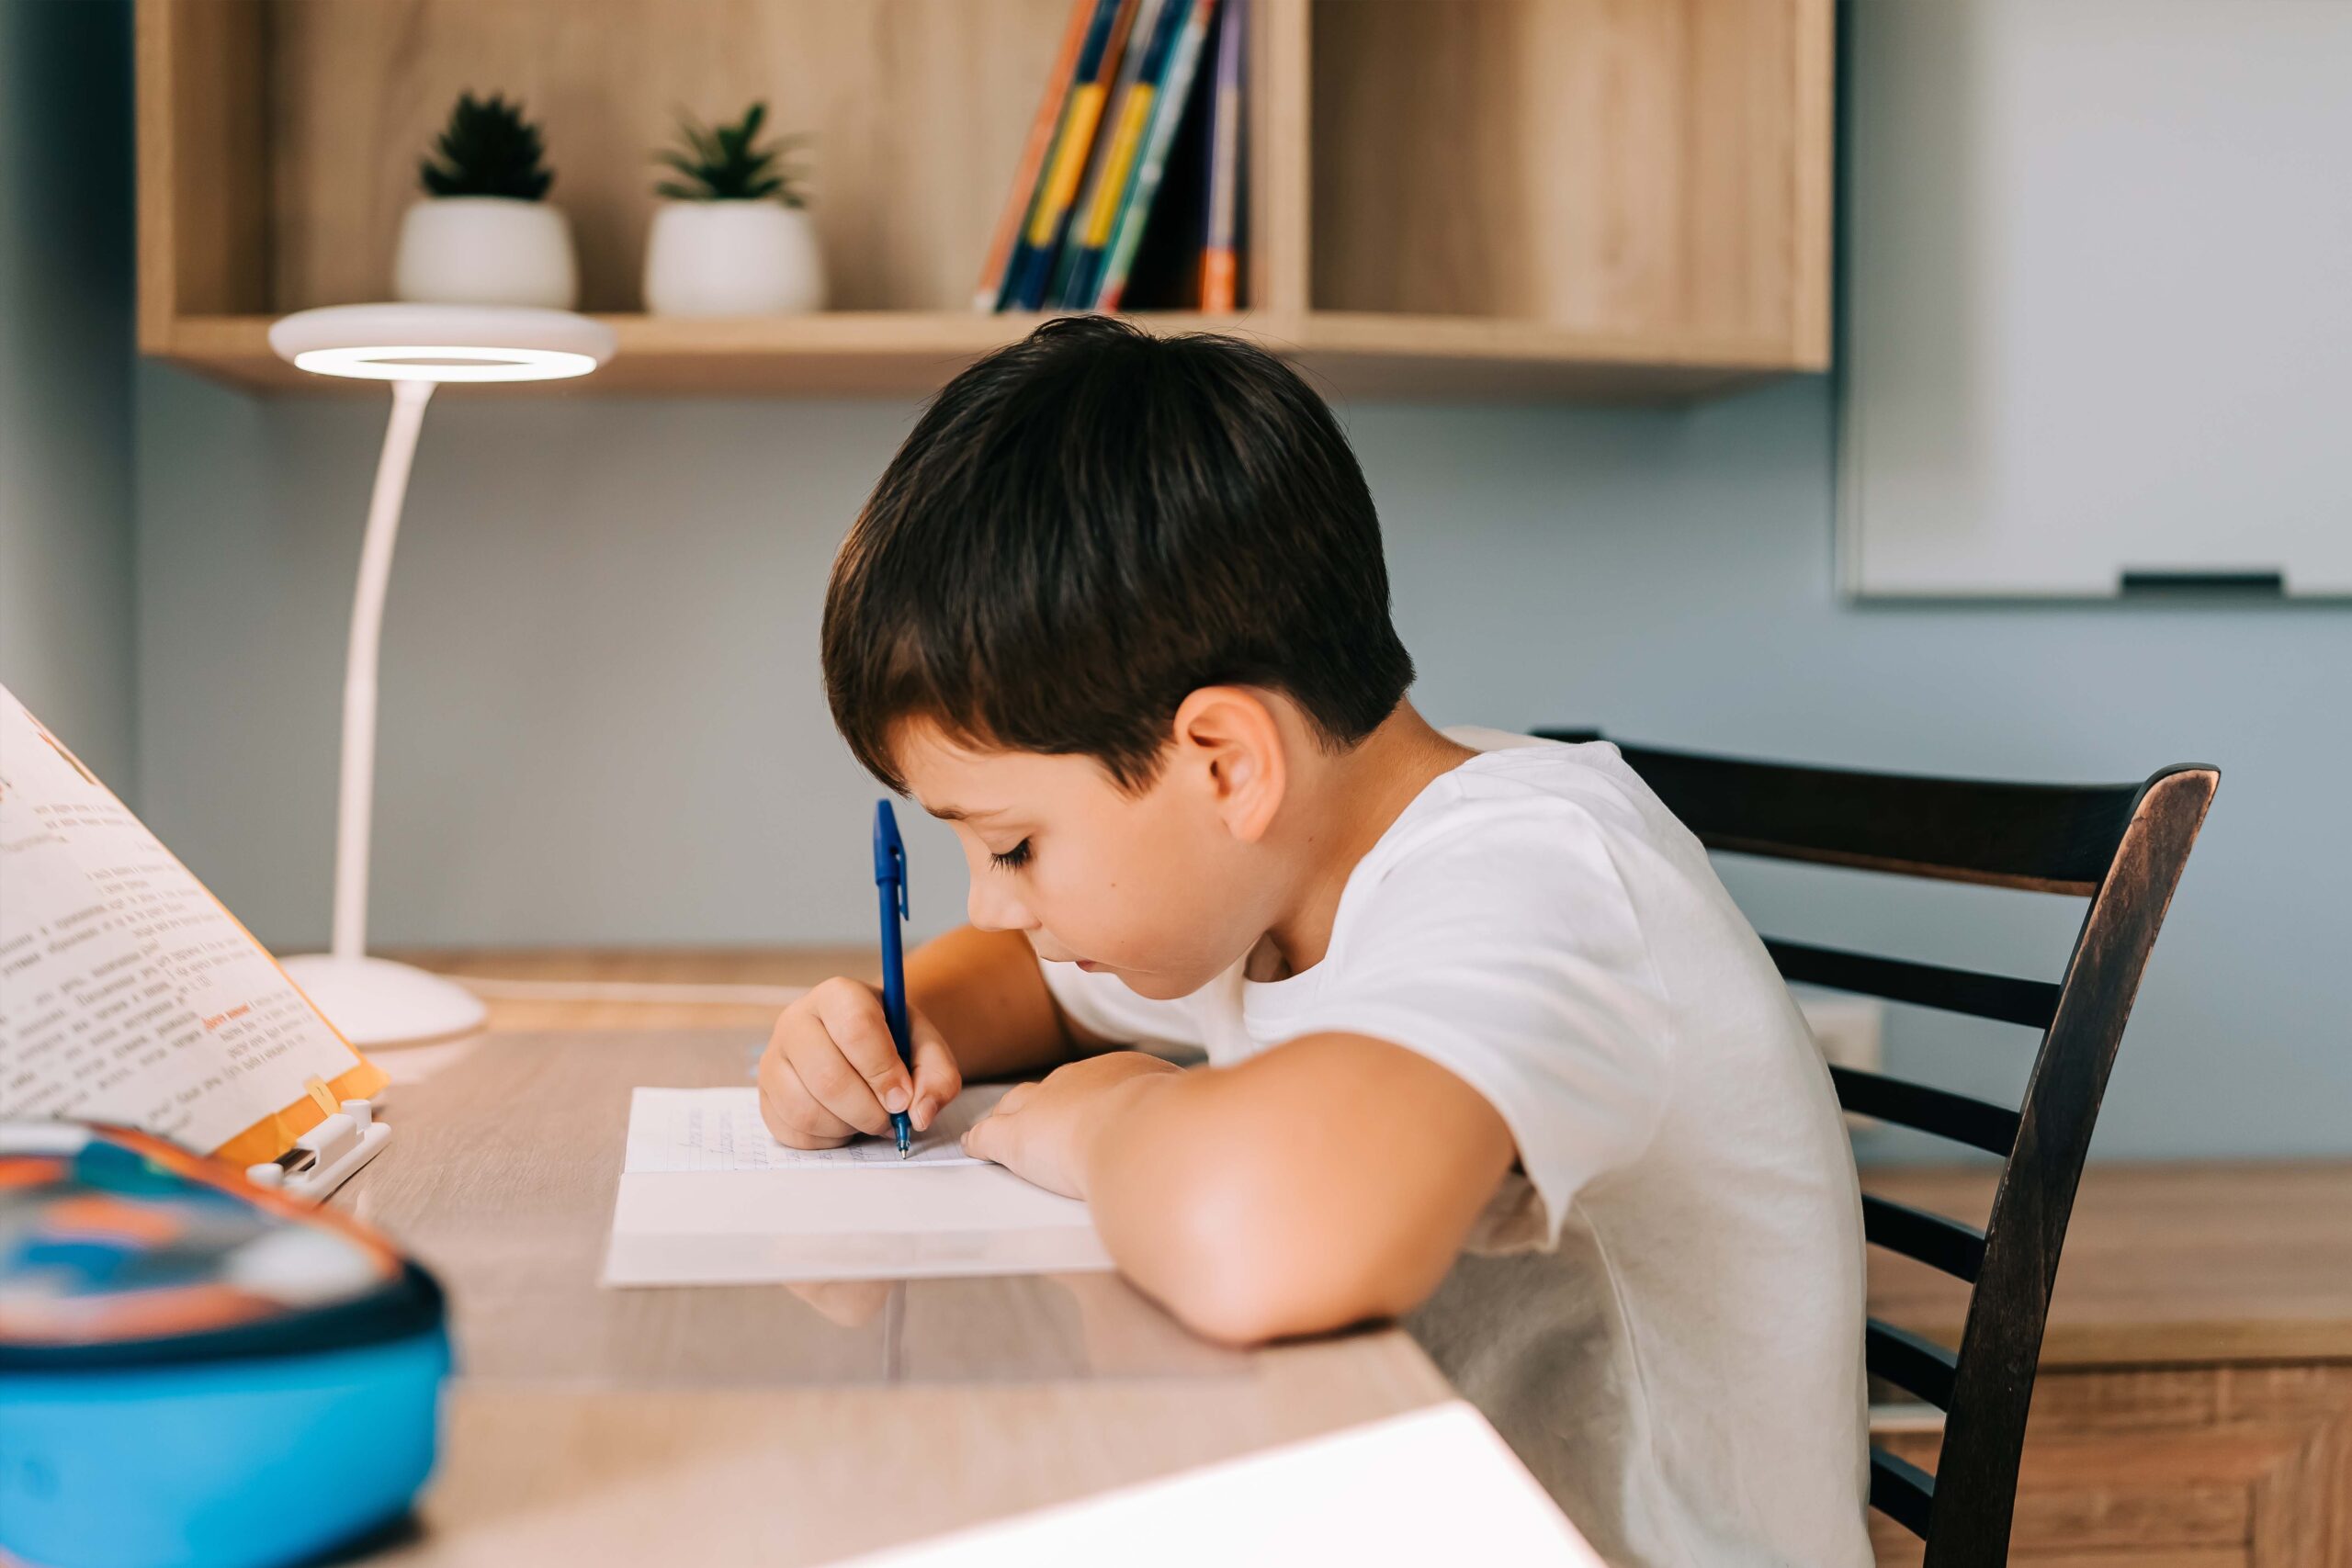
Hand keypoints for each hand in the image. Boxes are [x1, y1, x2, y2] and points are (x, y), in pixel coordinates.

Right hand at [759, 977, 961, 1148]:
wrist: (860, 1046)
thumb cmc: (893, 1043)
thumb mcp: (926, 1047)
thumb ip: (937, 1076)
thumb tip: (919, 1115)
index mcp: (838, 995)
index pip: (856, 1029)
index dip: (884, 1071)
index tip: (903, 1098)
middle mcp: (796, 1020)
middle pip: (827, 1077)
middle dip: (868, 1110)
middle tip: (890, 1119)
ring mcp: (772, 1059)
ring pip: (805, 1109)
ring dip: (848, 1127)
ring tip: (868, 1118)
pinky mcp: (765, 1095)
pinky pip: (791, 1130)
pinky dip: (826, 1138)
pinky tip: (844, 1122)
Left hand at [962, 1051, 1181, 1198]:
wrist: (1141, 1135)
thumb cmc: (1172, 1127)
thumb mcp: (1189, 1107)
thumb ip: (1192, 1108)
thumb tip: (1217, 1109)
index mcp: (1120, 1072)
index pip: (1096, 1082)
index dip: (1093, 1100)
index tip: (1096, 1111)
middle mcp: (1077, 1080)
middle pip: (1053, 1089)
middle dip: (1049, 1105)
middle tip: (1048, 1123)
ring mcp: (1041, 1106)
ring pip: (1015, 1106)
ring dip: (1011, 1120)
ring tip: (1003, 1129)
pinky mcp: (1012, 1139)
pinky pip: (986, 1136)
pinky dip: (978, 1144)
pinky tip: (971, 1148)